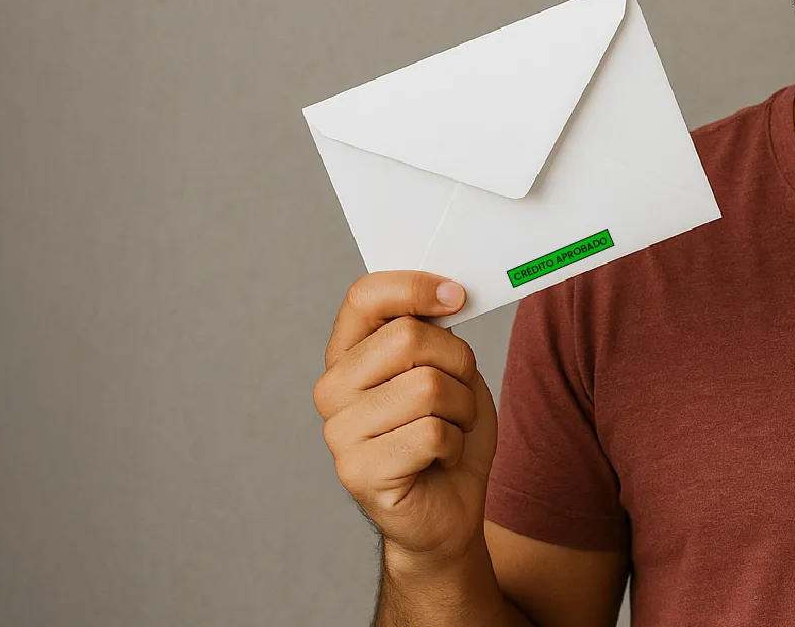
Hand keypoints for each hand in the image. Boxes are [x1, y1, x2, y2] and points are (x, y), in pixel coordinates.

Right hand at [313, 271, 496, 564]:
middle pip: (409, 338)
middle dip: (458, 361)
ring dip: (461, 409)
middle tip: (460, 391)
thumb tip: (447, 293)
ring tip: (450, 429)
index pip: (365, 296)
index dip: (415, 286)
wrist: (447, 509)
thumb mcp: (448, 369)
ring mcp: (339, 432)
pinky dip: (455, 444)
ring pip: (429, 386)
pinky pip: (432, 433)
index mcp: (348, 355)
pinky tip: (441, 458)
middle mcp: (333, 389)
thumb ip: (435, 331)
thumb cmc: (447, 433)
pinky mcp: (358, 471)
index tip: (457, 295)